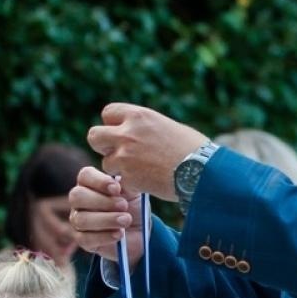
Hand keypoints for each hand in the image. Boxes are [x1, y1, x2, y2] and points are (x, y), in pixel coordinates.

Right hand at [68, 166, 145, 264]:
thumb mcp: (134, 192)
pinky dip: (105, 236)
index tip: (117, 188)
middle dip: (102, 201)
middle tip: (124, 205)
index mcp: (90, 182)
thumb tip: (120, 180)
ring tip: (126, 220)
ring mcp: (78, 220)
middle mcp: (79, 200)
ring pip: (81, 219)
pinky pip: (86, 238)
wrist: (140, 231)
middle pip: (76, 196)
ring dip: (106, 220)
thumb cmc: (134, 206)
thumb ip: (125, 182)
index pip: (85, 175)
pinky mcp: (83, 240)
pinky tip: (119, 234)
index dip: (99, 181)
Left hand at [86, 103, 208, 199]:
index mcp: (138, 115)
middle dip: (103, 145)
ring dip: (118, 168)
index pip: (107, 112)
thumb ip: (146, 127)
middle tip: (118, 153)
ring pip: (106, 162)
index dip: (113, 124)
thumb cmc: (194, 148)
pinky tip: (148, 182)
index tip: (121, 133)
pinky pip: (120, 181)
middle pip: (94, 135)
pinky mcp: (129, 177)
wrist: (203, 171)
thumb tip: (138, 131)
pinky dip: (131, 184)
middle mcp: (127, 133)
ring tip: (140, 171)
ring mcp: (125, 156)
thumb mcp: (168, 126)